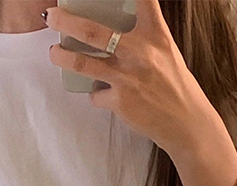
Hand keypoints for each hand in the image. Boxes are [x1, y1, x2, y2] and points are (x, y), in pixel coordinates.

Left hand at [45, 0, 225, 156]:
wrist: (186, 124)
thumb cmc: (175, 86)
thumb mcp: (165, 51)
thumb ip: (143, 34)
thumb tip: (113, 23)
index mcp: (155, 35)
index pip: (143, 0)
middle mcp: (140, 52)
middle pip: (92, 31)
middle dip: (64, 21)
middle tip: (50, 16)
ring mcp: (127, 78)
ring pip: (82, 63)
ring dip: (62, 57)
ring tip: (54, 53)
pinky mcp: (120, 102)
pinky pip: (95, 94)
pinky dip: (95, 93)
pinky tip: (102, 93)